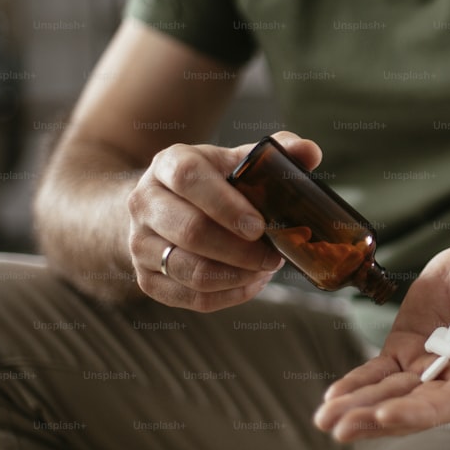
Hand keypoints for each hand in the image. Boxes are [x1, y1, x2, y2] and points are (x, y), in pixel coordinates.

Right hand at [127, 131, 321, 311]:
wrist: (164, 206)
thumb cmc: (212, 182)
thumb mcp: (237, 160)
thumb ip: (275, 152)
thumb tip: (310, 153)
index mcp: (169, 164)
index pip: (190, 179)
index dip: (226, 205)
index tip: (259, 226)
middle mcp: (145, 201)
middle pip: (191, 231)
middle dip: (240, 250)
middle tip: (273, 256)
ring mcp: (139, 243)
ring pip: (190, 271)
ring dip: (237, 276)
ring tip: (264, 269)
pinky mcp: (145, 278)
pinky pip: (189, 298)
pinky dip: (227, 295)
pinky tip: (250, 283)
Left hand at [314, 227, 449, 441]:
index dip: (424, 411)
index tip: (388, 415)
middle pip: (419, 405)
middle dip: (379, 417)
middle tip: (341, 427)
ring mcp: (433, 365)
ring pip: (394, 393)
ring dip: (361, 408)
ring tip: (325, 419)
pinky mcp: (409, 348)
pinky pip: (381, 372)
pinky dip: (357, 385)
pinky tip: (332, 399)